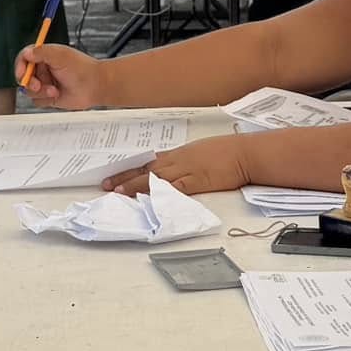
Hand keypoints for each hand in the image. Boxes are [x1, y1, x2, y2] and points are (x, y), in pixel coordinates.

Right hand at [17, 43, 107, 109]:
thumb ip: (42, 52)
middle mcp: (43, 69)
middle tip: (36, 85)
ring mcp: (46, 83)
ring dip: (40, 91)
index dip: (20, 66)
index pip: (24, 58)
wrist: (95, 86)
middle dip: (29, 81)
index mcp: (45, 55)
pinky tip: (56, 94)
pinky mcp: (48, 96)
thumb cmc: (82, 68)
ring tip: (53, 90)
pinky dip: (45, 99)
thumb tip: (27, 53)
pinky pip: (37, 100)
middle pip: (23, 76)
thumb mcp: (61, 56)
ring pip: (29, 90)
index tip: (22, 73)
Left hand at [100, 137, 250, 196]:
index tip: (114, 174)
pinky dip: (160, 193)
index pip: (149, 161)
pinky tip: (149, 198)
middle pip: (146, 169)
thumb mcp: (201, 152)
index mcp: (179, 154)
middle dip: (125, 177)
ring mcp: (187, 170)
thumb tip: (172, 169)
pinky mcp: (197, 181)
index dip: (130, 168)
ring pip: (155, 178)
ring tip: (118, 192)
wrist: (244, 153)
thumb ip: (185, 160)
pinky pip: (175, 188)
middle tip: (106, 185)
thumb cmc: (227, 152)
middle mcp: (178, 161)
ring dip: (135, 185)